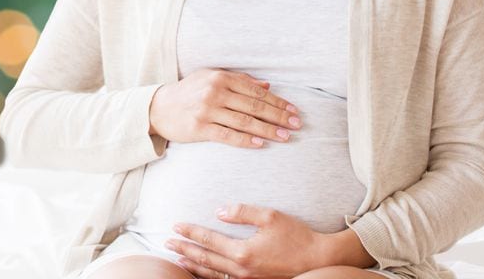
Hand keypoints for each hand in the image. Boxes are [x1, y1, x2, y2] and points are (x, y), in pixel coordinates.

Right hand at [148, 69, 302, 148]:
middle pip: (254, 106)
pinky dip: (246, 140)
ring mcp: (207, 110)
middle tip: (296, 125)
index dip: (278, 102)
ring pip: (245, 122)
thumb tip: (267, 85)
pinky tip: (261, 144)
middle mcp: (215, 92)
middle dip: (279, 117)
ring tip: (285, 137)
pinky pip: (228, 136)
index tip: (294, 111)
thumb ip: (239, 80)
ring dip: (268, 131)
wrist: (159, 108)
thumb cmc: (189, 92)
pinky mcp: (200, 128)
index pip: (256, 91)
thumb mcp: (211, 78)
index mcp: (221, 77)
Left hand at [165, 203, 327, 278]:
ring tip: (176, 259)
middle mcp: (241, 269)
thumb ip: (242, 212)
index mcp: (243, 252)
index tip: (175, 226)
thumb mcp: (270, 216)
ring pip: (211, 274)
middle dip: (184, 250)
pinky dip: (208, 275)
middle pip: (205, 259)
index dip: (190, 233)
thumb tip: (218, 211)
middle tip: (166, 243)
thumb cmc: (296, 236)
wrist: (318, 260)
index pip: (209, 240)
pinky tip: (202, 271)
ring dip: (192, 265)